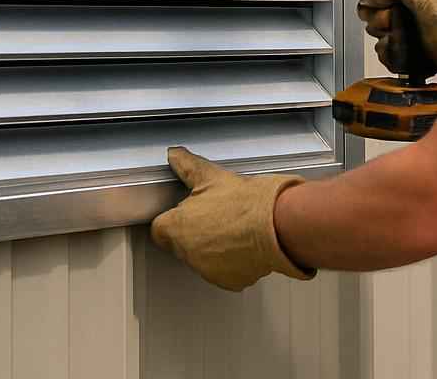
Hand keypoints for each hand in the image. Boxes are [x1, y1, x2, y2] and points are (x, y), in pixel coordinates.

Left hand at [150, 148, 315, 290]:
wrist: (277, 224)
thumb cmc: (246, 202)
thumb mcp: (211, 175)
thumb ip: (186, 166)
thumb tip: (175, 156)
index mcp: (177, 228)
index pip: (159, 230)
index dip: (172, 219)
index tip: (185, 212)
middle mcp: (188, 254)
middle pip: (181, 244)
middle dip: (194, 232)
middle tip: (215, 215)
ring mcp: (207, 270)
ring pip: (202, 258)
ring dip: (212, 247)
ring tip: (233, 228)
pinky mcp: (228, 281)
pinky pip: (223, 271)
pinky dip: (231, 261)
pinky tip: (243, 243)